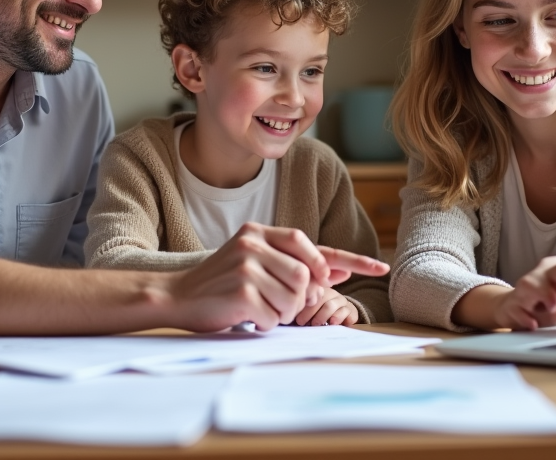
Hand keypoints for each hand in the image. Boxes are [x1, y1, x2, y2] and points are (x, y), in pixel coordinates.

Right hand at [166, 223, 388, 332]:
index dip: (351, 258)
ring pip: (295, 299)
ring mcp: (247, 266)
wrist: (175, 296)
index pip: (312, 244)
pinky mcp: (243, 290)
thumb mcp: (253, 263)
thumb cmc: (218, 284)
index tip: (380, 267)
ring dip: (282, 314)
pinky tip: (245, 316)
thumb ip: (290, 264)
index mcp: (259, 233)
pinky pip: (275, 317)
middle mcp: (254, 244)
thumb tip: (336, 272)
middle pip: (307, 278)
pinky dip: (265, 324)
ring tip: (257, 308)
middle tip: (273, 304)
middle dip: (298, 300)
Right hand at [493, 256, 555, 329]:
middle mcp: (548, 272)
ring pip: (533, 282)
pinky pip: (516, 304)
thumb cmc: (554, 299)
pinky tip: (533, 324)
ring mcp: (529, 284)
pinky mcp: (513, 301)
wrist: (520, 303)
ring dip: (544, 293)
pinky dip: (524, 315)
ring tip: (555, 307)